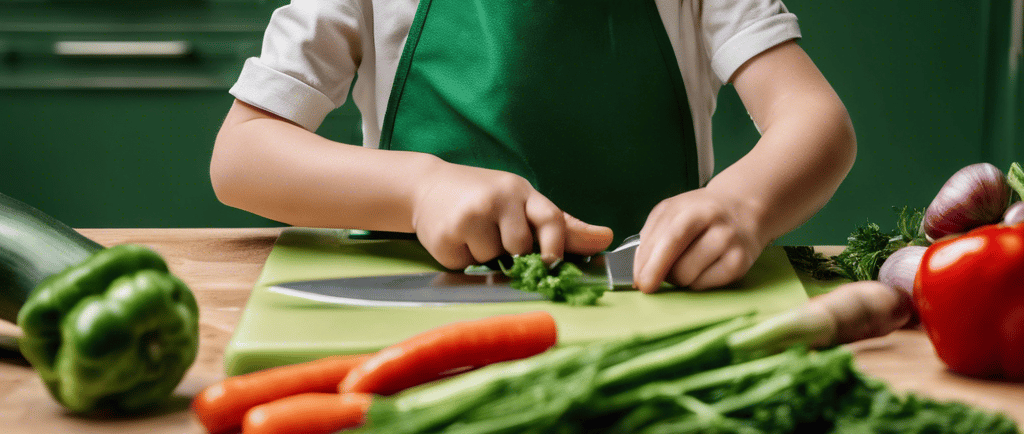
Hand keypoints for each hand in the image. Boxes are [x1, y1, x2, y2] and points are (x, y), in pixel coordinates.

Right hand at [411, 160, 612, 269]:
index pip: (551, 218)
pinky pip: (467, 265)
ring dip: (485, 257)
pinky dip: (463, 259)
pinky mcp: (447, 234)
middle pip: (521, 248)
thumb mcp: (524, 205)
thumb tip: (606, 238)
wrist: (428, 187)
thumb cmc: (485, 198)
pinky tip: (457, 238)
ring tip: (473, 234)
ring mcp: (470, 215)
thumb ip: (563, 227)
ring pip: (493, 260)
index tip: (552, 264)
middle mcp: (498, 199)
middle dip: (512, 253)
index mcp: (522, 192)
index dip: (557, 245)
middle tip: (496, 236)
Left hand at [633, 188, 765, 292]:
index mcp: (693, 209)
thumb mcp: (672, 210)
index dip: (648, 264)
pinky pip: (704, 286)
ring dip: (677, 278)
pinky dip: (695, 282)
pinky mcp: (740, 264)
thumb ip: (651, 235)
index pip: (667, 242)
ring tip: (682, 263)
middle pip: (678, 267)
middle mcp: (716, 226)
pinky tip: (700, 267)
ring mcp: (731, 245)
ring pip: (689, 279)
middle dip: (658, 277)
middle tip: (649, 282)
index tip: (638, 280)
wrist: (744, 207)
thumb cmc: (700, 212)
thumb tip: (639, 269)